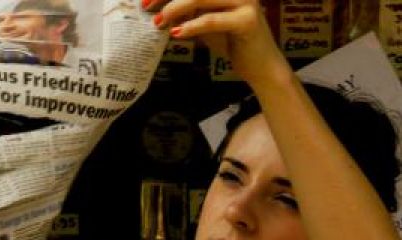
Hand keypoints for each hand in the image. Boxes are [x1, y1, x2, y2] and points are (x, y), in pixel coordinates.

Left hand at [143, 0, 291, 87]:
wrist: (259, 66)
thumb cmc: (231, 42)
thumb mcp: (204, 23)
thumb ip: (187, 12)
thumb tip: (158, 8)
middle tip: (146, 7)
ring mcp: (244, 1)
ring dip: (175, 8)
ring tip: (159, 21)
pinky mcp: (247, 20)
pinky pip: (212, 20)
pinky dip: (192, 26)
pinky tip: (177, 34)